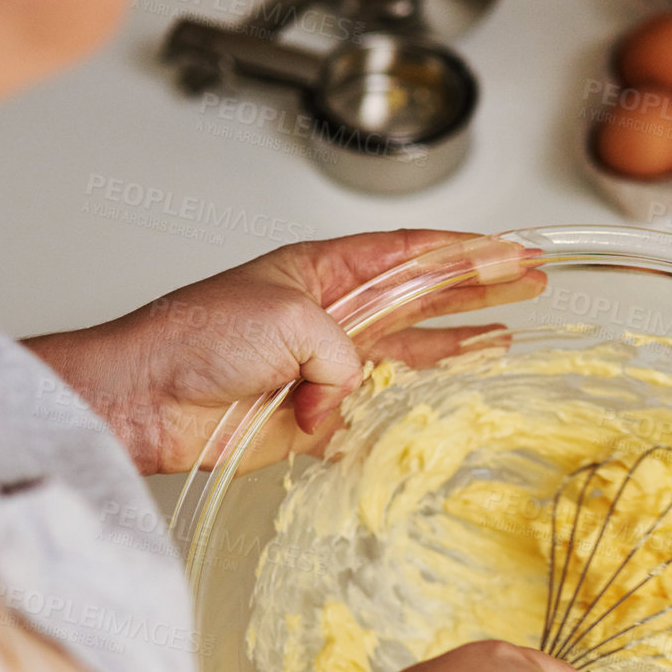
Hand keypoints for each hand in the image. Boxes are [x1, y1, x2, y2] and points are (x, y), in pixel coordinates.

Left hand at [25, 230, 545, 475]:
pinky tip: (437, 412)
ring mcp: (324, 368)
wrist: (144, 400)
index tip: (512, 251)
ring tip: (500, 341)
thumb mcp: (284, 320)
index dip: (465, 253)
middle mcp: (329, 317)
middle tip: (527, 283)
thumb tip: (351, 392)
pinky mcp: (313, 419)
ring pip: (407, 357)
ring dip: (455, 349)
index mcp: (322, 273)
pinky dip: (406, 418)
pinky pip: (374, 419)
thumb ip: (340, 351)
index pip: (409, 255)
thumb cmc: (192, 340)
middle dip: (476, 291)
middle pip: (421, 299)